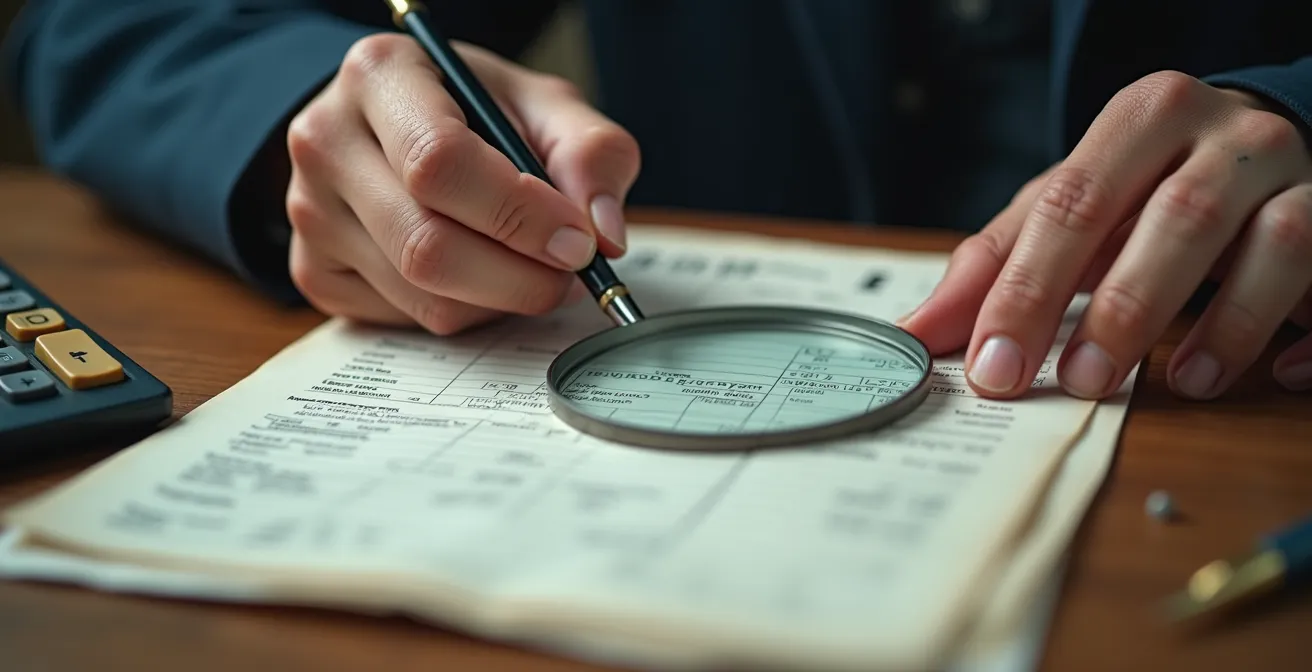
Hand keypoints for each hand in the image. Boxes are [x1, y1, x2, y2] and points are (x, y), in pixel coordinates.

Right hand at [283, 33, 637, 333]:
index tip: (577, 241)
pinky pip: (406, 320)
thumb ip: (590, 153)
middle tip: (569, 273)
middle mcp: (327, 142)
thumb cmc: (474, 111)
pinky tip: (478, 274)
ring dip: (499, 300)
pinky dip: (464, 311)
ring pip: (421, 296)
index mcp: (381, 76)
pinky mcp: (315, 271)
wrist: (398, 124)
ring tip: (529, 267)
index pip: (440, 163)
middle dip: (519, 276)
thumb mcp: (543, 105)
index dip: (520, 214)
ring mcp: (310, 212)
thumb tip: (603, 232)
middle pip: (426, 245)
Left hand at [899, 70, 1311, 398]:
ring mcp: (1297, 174)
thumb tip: (917, 333)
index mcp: (1141, 120)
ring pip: (1278, 242)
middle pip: (1178, 217)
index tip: (994, 367)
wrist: (1258, 142)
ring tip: (1184, 383)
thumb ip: (996, 264)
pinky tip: (1275, 372)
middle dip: (1125, 309)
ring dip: (1229, 322)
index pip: (1074, 202)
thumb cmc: (1144, 185)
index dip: (1029, 289)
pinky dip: (1307, 334)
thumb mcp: (1066, 208)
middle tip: (1083, 384)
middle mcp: (1227, 135)